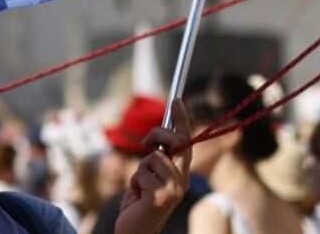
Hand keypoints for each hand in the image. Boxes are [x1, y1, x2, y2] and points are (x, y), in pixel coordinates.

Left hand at [113, 100, 191, 233]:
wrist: (135, 231)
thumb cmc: (140, 203)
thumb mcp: (148, 176)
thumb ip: (156, 159)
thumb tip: (155, 139)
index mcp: (182, 174)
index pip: (186, 142)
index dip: (182, 120)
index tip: (177, 99)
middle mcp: (183, 181)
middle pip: (176, 142)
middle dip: (158, 134)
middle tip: (144, 142)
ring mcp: (174, 190)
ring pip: (153, 157)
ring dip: (139, 169)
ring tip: (139, 187)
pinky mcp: (161, 197)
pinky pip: (141, 173)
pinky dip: (134, 183)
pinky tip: (137, 197)